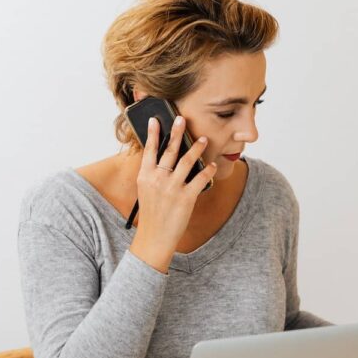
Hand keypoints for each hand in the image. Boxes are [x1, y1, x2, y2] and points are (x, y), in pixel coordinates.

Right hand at [129, 115, 216, 271]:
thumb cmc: (152, 214)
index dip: (152, 133)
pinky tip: (212, 164)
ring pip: (187, 161)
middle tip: (182, 119)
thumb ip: (152, 174)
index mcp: (144, 176)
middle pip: (169, 151)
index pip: (148, 150)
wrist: (154, 238)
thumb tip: (165, 157)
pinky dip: (207, 170)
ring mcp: (172, 188)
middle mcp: (157, 179)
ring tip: (203, 139)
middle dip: (176, 133)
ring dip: (196, 148)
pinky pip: (200, 179)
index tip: (155, 119)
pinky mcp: (185, 198)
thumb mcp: (146, 191)